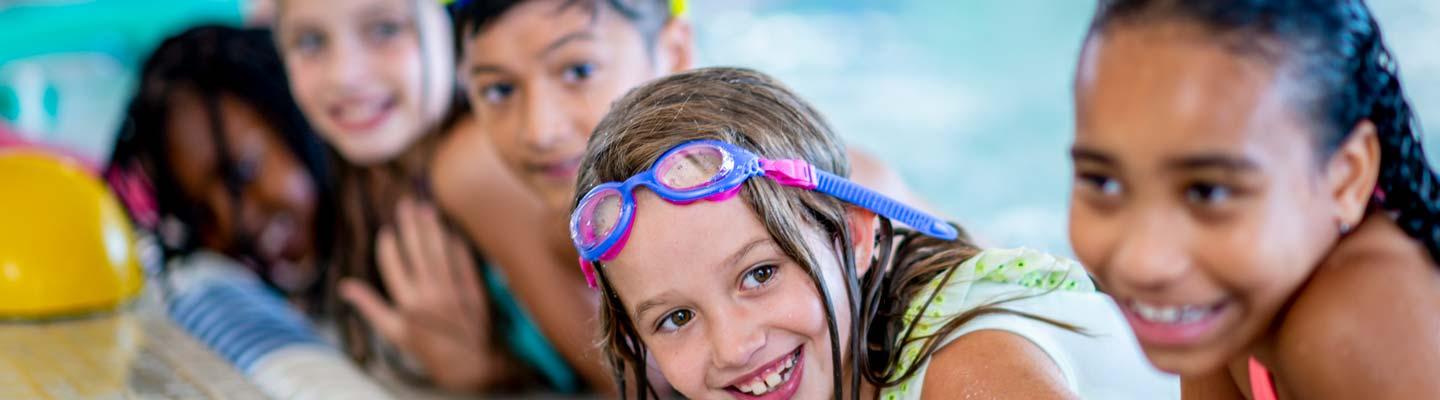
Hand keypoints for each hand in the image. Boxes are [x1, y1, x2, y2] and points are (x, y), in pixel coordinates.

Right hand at [339, 197, 500, 390]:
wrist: (468, 362)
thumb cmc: (426, 348)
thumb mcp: (393, 331)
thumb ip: (369, 306)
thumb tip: (344, 286)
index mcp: (407, 303)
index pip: (393, 264)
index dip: (389, 245)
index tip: (386, 230)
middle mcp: (430, 293)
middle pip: (417, 249)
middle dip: (410, 224)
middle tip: (406, 204)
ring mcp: (453, 289)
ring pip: (440, 249)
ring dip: (432, 227)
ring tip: (426, 208)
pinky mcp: (473, 289)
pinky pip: (463, 259)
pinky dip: (455, 243)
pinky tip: (449, 229)